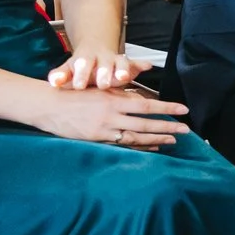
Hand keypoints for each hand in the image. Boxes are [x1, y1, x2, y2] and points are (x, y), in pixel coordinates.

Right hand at [34, 85, 187, 149]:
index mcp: (114, 98)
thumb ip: (120, 91)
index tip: (183, 110)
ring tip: (173, 140)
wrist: (48, 105)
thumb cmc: (75, 92)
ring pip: (136, 136)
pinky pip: (122, 144)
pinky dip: (138, 146)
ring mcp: (104, 129)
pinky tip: (151, 147)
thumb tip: (142, 95)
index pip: (147, 105)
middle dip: (168, 127)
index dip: (167, 108)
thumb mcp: (100, 87)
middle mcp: (111, 115)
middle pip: (146, 123)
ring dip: (156, 138)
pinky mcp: (96, 139)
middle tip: (186, 130)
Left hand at [48, 50, 146, 92]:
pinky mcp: (128, 64)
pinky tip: (147, 66)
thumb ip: (61, 76)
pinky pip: (135, 63)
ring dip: (123, 70)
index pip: (82, 65)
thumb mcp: (69, 70)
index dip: (81, 75)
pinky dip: (142, 64)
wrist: (94, 50)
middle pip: (103, 63)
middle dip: (104, 72)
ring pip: (121, 63)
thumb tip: (53, 82)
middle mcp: (102, 57)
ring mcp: (116, 60)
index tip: (78, 86)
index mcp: (85, 58)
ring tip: (124, 77)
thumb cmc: (80, 68)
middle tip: (103, 84)